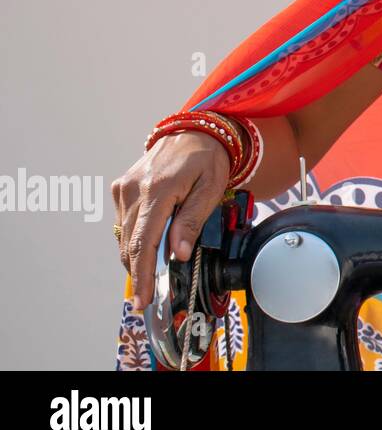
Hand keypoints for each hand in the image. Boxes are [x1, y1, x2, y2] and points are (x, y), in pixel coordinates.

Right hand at [112, 130, 232, 310]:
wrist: (195, 131)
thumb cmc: (208, 159)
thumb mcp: (210, 189)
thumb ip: (192, 220)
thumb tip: (178, 253)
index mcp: (157, 189)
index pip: (144, 242)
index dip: (142, 274)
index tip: (142, 298)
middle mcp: (133, 189)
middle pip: (130, 243)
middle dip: (138, 272)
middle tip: (147, 297)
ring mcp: (124, 188)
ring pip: (124, 236)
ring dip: (136, 257)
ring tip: (150, 276)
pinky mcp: (121, 188)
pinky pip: (124, 223)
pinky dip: (135, 239)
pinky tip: (150, 248)